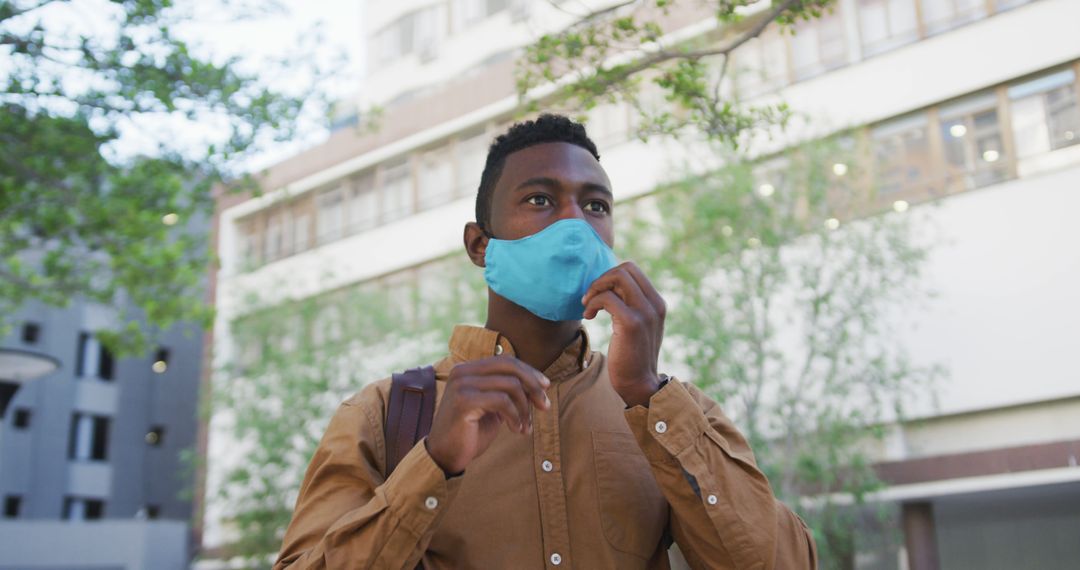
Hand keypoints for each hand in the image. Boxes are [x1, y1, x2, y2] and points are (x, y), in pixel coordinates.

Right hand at [425, 356, 550, 474]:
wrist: (445, 456)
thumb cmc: (470, 432)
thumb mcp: (492, 407)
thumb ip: (507, 391)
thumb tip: (537, 382)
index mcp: (468, 369)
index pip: (506, 361)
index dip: (529, 372)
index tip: (545, 387)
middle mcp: (462, 371)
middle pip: (509, 367)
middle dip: (533, 385)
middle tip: (544, 406)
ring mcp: (461, 385)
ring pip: (510, 385)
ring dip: (524, 408)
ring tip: (525, 426)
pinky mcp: (463, 401)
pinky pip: (502, 401)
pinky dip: (515, 416)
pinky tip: (516, 429)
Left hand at [582, 261, 665, 406]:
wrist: (639, 384)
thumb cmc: (631, 356)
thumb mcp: (637, 325)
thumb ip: (631, 305)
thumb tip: (609, 284)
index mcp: (657, 302)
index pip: (633, 269)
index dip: (610, 277)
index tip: (600, 295)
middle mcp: (655, 304)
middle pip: (625, 268)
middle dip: (602, 279)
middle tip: (591, 299)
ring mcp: (645, 313)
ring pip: (618, 277)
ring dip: (596, 288)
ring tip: (588, 306)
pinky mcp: (632, 323)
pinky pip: (607, 298)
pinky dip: (593, 303)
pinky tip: (588, 316)